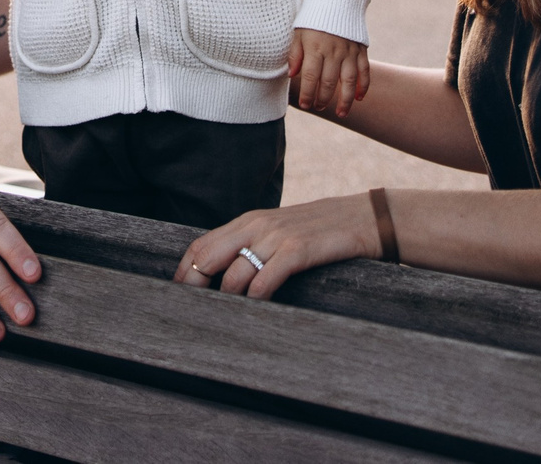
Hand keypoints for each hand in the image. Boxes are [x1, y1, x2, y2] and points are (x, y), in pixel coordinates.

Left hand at [176, 195, 382, 300]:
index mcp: (247, 221)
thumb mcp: (279, 232)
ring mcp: (276, 237)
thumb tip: (223, 274)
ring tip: (226, 321)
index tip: (176, 297)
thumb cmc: (320, 231)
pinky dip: (256, 301)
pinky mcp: (298, 250)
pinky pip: (265, 280)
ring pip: (233, 274)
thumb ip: (252, 245)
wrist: (364, 218)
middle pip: (207, 258)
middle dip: (194, 289)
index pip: (200, 245)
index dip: (182, 272)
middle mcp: (256, 226)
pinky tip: (257, 312)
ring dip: (227, 301)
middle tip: (190, 314)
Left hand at [288, 27, 369, 115]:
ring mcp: (349, 51)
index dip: (308, 94)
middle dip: (323, 98)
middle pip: (329, 82)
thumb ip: (295, 54)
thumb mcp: (298, 31)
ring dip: (345, 99)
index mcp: (315, 47)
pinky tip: (360, 98)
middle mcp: (334, 51)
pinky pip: (365, 70)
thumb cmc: (312, 17)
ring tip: (341, 113)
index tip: (305, 105)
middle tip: (318, 107)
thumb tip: (292, 75)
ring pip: (349, 81)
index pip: (311, 77)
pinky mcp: (361, 49)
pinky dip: (364, 85)